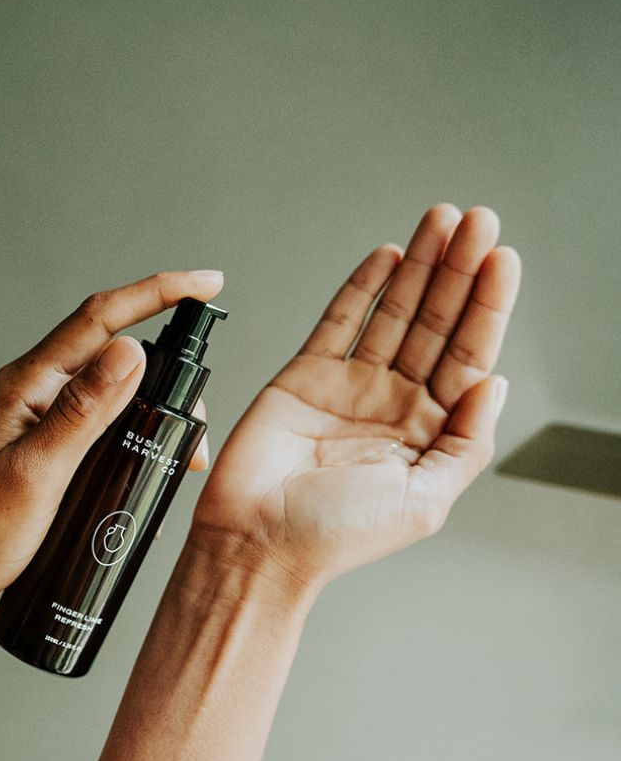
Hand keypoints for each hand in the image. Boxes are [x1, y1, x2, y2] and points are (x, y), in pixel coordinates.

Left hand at [0, 270, 223, 625]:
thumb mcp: (36, 474)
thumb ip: (83, 412)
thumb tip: (130, 350)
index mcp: (27, 385)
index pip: (100, 318)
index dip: (158, 292)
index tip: (207, 282)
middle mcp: (34, 393)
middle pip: (116, 355)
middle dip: (168, 375)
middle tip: (199, 424)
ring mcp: (39, 422)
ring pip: (113, 394)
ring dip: (153, 412)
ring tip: (180, 457)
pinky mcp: (46, 451)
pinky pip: (101, 427)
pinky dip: (133, 439)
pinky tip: (146, 472)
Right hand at [192, 205, 519, 590]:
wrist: (257, 540)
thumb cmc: (333, 536)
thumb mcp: (424, 501)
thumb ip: (466, 442)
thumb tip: (495, 384)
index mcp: (427, 432)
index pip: (468, 356)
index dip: (487, 306)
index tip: (503, 259)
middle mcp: (394, 402)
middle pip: (435, 321)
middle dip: (457, 269)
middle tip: (477, 221)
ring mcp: (351, 384)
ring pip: (393, 310)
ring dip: (419, 264)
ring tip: (442, 221)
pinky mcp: (306, 373)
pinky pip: (340, 319)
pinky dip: (362, 286)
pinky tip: (388, 256)